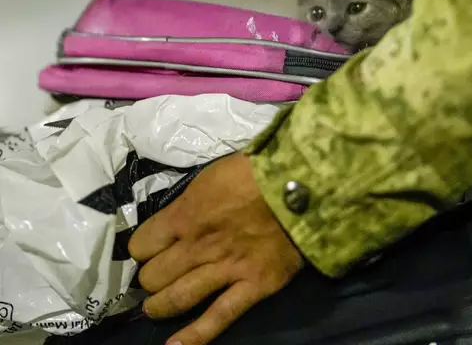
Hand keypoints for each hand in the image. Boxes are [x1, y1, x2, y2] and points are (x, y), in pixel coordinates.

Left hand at [128, 152, 303, 344]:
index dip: (142, 250)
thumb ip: (189, 201)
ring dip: (160, 306)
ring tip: (156, 308)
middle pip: (153, 276)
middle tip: (158, 275)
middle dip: (151, 278)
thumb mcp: (211, 176)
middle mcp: (197, 246)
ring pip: (176, 299)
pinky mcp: (253, 285)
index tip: (150, 250)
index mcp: (185, 215)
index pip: (140, 245)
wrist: (302, 182)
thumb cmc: (256, 171)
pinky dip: (195, 336)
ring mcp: (225, 269)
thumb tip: (177, 215)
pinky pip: (219, 317)